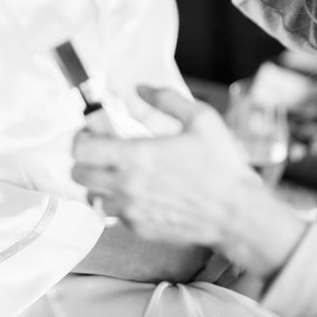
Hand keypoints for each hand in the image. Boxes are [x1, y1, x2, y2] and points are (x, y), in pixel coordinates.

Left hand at [71, 85, 306, 277]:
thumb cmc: (222, 167)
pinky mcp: (140, 229)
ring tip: (117, 173)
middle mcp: (126, 185)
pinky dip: (116, 203)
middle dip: (86, 159)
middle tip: (103, 151)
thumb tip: (140, 87)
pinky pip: (112, 214)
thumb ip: (166, 98)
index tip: (94, 133)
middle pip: (78, 173)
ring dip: (98, 182)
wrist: (238, 215)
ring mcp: (131, 210)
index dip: (82, 137)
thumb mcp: (201, 119)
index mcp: (136, 156)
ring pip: (92, 196)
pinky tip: (136, 192)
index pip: (80, 149)